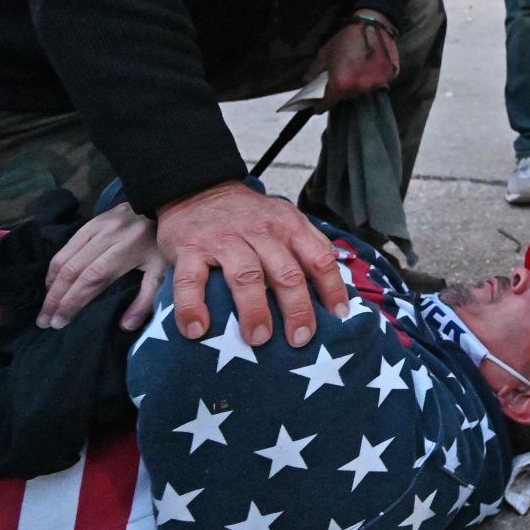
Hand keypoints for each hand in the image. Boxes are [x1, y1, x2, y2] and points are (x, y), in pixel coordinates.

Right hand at [37, 203, 165, 331]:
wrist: (164, 204)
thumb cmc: (162, 243)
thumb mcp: (162, 271)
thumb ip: (146, 299)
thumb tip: (126, 326)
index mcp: (126, 250)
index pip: (92, 279)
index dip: (72, 301)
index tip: (58, 322)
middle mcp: (108, 237)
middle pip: (73, 270)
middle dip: (56, 298)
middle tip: (44, 320)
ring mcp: (97, 227)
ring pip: (65, 257)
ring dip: (51, 284)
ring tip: (45, 306)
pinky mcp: (91, 222)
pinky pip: (67, 245)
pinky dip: (55, 265)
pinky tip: (52, 282)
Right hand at [157, 182, 349, 346]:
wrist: (198, 189)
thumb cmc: (248, 216)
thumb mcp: (284, 219)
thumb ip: (309, 246)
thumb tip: (335, 287)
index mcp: (288, 226)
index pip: (319, 258)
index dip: (332, 288)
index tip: (339, 317)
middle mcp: (260, 231)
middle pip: (286, 272)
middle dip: (297, 309)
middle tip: (300, 339)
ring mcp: (224, 239)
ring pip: (246, 275)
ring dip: (254, 310)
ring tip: (257, 339)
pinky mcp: (190, 248)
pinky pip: (191, 280)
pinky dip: (192, 307)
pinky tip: (197, 330)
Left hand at [308, 10, 399, 108]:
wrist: (373, 25)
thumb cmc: (347, 39)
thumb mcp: (325, 53)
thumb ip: (315, 70)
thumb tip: (308, 81)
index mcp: (340, 84)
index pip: (328, 104)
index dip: (321, 106)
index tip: (318, 107)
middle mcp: (359, 87)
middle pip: (346, 97)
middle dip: (341, 90)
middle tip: (340, 77)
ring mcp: (375, 83)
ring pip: (362, 90)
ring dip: (357, 83)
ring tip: (356, 69)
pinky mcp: (388, 77)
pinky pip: (377, 82)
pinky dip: (373, 77)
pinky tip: (370, 65)